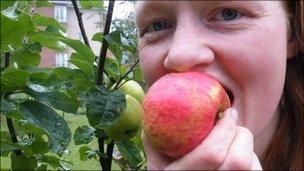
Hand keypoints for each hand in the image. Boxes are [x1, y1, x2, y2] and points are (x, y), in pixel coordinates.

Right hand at [142, 108, 262, 169]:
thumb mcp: (158, 159)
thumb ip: (157, 137)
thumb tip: (159, 106)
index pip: (212, 153)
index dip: (225, 128)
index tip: (227, 112)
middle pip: (238, 161)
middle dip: (240, 135)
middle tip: (233, 124)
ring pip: (251, 167)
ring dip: (245, 147)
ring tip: (232, 141)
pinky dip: (251, 158)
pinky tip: (236, 156)